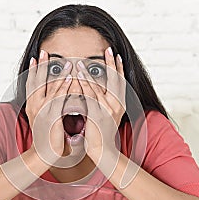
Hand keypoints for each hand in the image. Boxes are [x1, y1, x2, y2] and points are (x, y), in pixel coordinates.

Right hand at [25, 50, 71, 163]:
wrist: (43, 154)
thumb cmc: (46, 137)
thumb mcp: (43, 119)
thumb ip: (47, 106)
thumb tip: (53, 96)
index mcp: (31, 105)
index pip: (30, 84)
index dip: (33, 70)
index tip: (36, 58)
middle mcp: (33, 106)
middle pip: (36, 81)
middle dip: (41, 66)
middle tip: (44, 52)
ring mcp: (41, 111)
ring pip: (49, 88)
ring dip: (58, 74)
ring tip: (66, 63)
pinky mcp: (51, 116)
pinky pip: (59, 98)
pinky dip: (65, 87)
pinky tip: (70, 79)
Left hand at [76, 47, 125, 163]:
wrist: (102, 150)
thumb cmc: (102, 132)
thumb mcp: (108, 115)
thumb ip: (106, 102)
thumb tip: (101, 88)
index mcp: (121, 104)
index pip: (121, 82)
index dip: (118, 67)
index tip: (116, 55)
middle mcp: (117, 105)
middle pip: (115, 80)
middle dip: (111, 64)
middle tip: (108, 49)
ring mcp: (108, 110)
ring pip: (99, 86)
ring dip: (89, 73)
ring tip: (82, 62)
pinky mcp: (97, 114)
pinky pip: (89, 96)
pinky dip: (83, 85)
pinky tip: (77, 77)